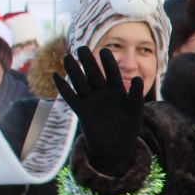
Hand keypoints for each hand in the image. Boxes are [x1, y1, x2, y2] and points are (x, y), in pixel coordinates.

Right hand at [53, 45, 144, 174]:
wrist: (117, 147)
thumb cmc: (128, 127)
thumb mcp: (135, 110)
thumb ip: (136, 94)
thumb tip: (138, 78)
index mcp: (117, 90)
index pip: (112, 73)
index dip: (108, 63)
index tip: (104, 50)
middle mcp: (103, 93)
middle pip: (94, 75)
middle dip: (88, 62)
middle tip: (81, 47)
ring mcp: (91, 101)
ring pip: (81, 83)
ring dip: (74, 71)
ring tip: (67, 58)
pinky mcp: (82, 111)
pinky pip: (71, 98)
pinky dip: (63, 89)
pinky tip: (56, 77)